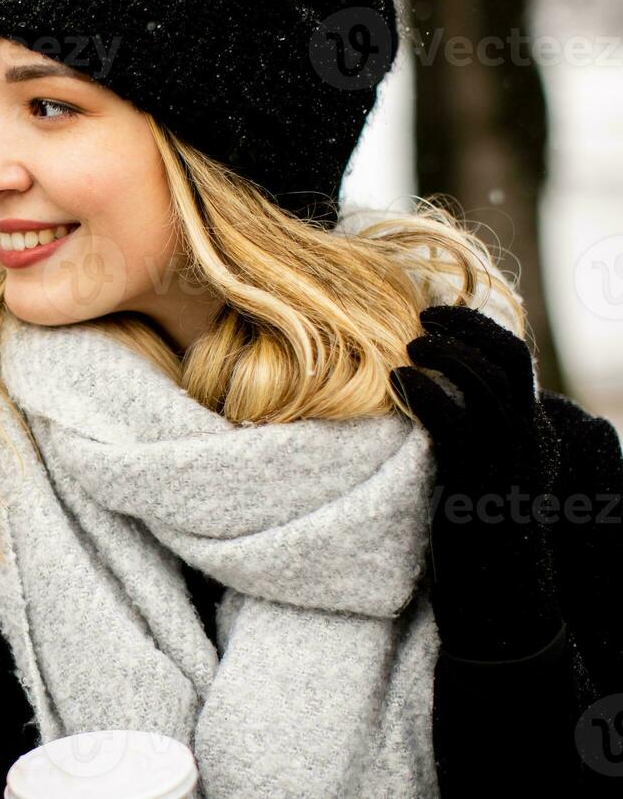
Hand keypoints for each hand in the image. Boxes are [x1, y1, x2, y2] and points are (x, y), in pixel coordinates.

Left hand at [389, 304, 563, 660]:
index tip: (433, 314)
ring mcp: (506, 468)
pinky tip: (400, 383)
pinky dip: (429, 396)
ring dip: (446, 355)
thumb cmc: (477, 547)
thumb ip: (463, 439)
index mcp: (530, 438)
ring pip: (488, 388)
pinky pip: (458, 428)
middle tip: (420, 317)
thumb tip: (424, 400)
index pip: (515, 361)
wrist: (501, 615)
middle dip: (464, 329)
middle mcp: (528, 446)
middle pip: (507, 361)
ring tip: (408, 346)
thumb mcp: (474, 480)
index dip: (476, 328)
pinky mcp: (478, 492)